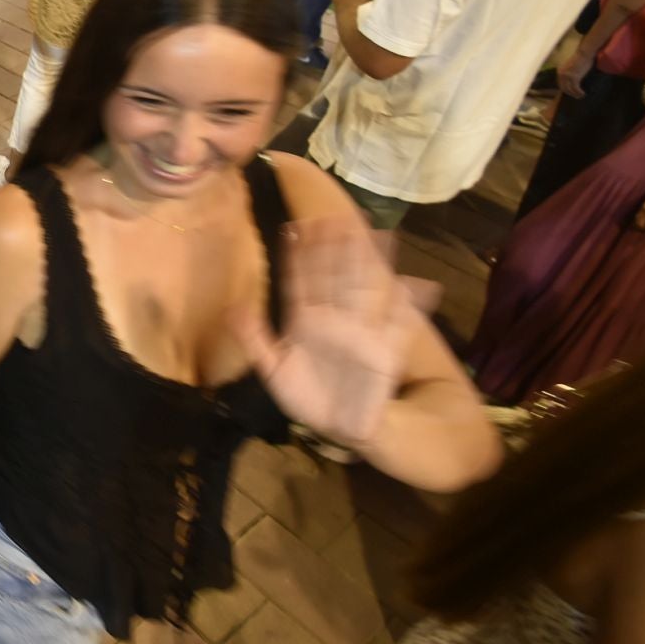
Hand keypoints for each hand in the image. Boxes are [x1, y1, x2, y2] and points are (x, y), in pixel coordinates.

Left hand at [230, 215, 404, 452]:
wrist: (339, 425)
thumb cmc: (307, 395)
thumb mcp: (273, 369)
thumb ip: (254, 338)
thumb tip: (232, 307)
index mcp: (305, 321)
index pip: (301, 282)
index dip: (299, 256)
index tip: (294, 228)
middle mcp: (333, 320)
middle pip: (333, 278)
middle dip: (332, 249)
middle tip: (332, 218)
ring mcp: (359, 332)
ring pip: (361, 291)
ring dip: (365, 266)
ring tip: (370, 235)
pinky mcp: (383, 352)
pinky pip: (396, 327)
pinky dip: (405, 309)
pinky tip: (412, 287)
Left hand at [556, 48, 594, 100]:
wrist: (584, 53)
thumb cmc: (581, 57)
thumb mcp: (571, 66)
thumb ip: (570, 72)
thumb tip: (573, 79)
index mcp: (560, 71)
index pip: (560, 83)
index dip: (566, 89)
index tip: (571, 92)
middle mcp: (561, 74)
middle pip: (563, 88)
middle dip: (570, 93)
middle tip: (576, 96)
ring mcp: (567, 76)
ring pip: (569, 89)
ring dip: (575, 94)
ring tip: (580, 96)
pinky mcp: (574, 77)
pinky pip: (575, 88)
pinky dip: (579, 92)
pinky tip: (583, 94)